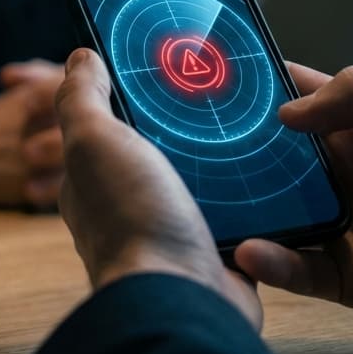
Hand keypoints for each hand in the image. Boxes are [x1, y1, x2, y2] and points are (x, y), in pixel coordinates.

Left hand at [54, 49, 261, 329]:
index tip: (166, 63)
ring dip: (226, 156)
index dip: (132, 92)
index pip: (110, 123)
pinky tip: (272, 167)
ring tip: (254, 118)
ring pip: (205, 177)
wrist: (180, 295)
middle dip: (188, 121)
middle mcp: (131, 204)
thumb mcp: (94, 142)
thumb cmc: (130, 218)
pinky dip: (255, 194)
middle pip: (163, 147)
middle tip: (221, 86)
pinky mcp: (216, 247)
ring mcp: (173, 228)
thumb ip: (81, 99)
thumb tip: (80, 59)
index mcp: (94, 178)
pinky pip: (241, 211)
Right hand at [235, 64, 352, 336]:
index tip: (213, 82)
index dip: (258, 90)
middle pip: (274, 160)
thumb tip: (290, 112)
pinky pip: (298, 269)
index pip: (300, 100)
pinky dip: (272, 262)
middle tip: (193, 148)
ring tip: (213, 205)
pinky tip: (255, 251)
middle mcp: (348, 175)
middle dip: (235, 153)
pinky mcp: (350, 277)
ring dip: (245, 211)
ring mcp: (346, 226)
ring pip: (276, 215)